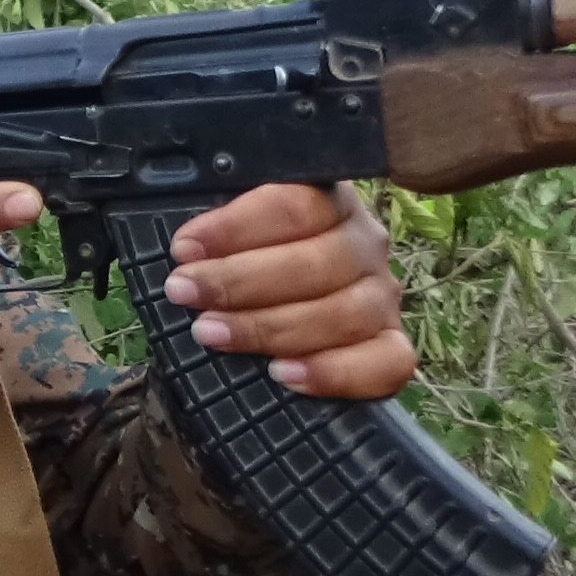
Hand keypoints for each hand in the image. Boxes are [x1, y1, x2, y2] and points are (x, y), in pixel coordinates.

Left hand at [162, 183, 411, 398]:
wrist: (280, 304)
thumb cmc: (251, 260)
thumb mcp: (234, 229)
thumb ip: (219, 224)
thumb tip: (182, 241)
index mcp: (330, 201)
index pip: (295, 204)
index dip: (236, 227)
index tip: (185, 248)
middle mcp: (365, 244)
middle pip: (316, 261)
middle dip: (240, 280)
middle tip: (187, 292)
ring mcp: (382, 298)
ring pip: (344, 313)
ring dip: (270, 327)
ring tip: (213, 334)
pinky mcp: (393, 347)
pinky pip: (385, 363)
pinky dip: (334, 371)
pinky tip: (284, 374)